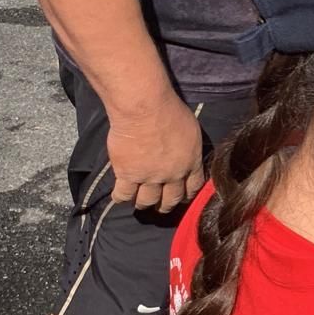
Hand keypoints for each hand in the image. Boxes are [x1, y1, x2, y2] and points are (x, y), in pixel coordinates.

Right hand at [108, 93, 204, 213]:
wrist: (145, 109)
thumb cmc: (169, 110)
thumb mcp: (191, 130)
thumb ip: (190, 147)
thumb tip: (187, 153)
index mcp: (190, 162)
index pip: (193, 187)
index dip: (187, 195)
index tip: (183, 197)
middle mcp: (172, 175)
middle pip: (170, 199)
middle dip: (166, 205)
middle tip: (160, 205)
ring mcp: (149, 177)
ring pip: (147, 201)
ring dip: (144, 203)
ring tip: (139, 202)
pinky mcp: (127, 175)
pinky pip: (124, 194)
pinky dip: (121, 197)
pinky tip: (120, 197)